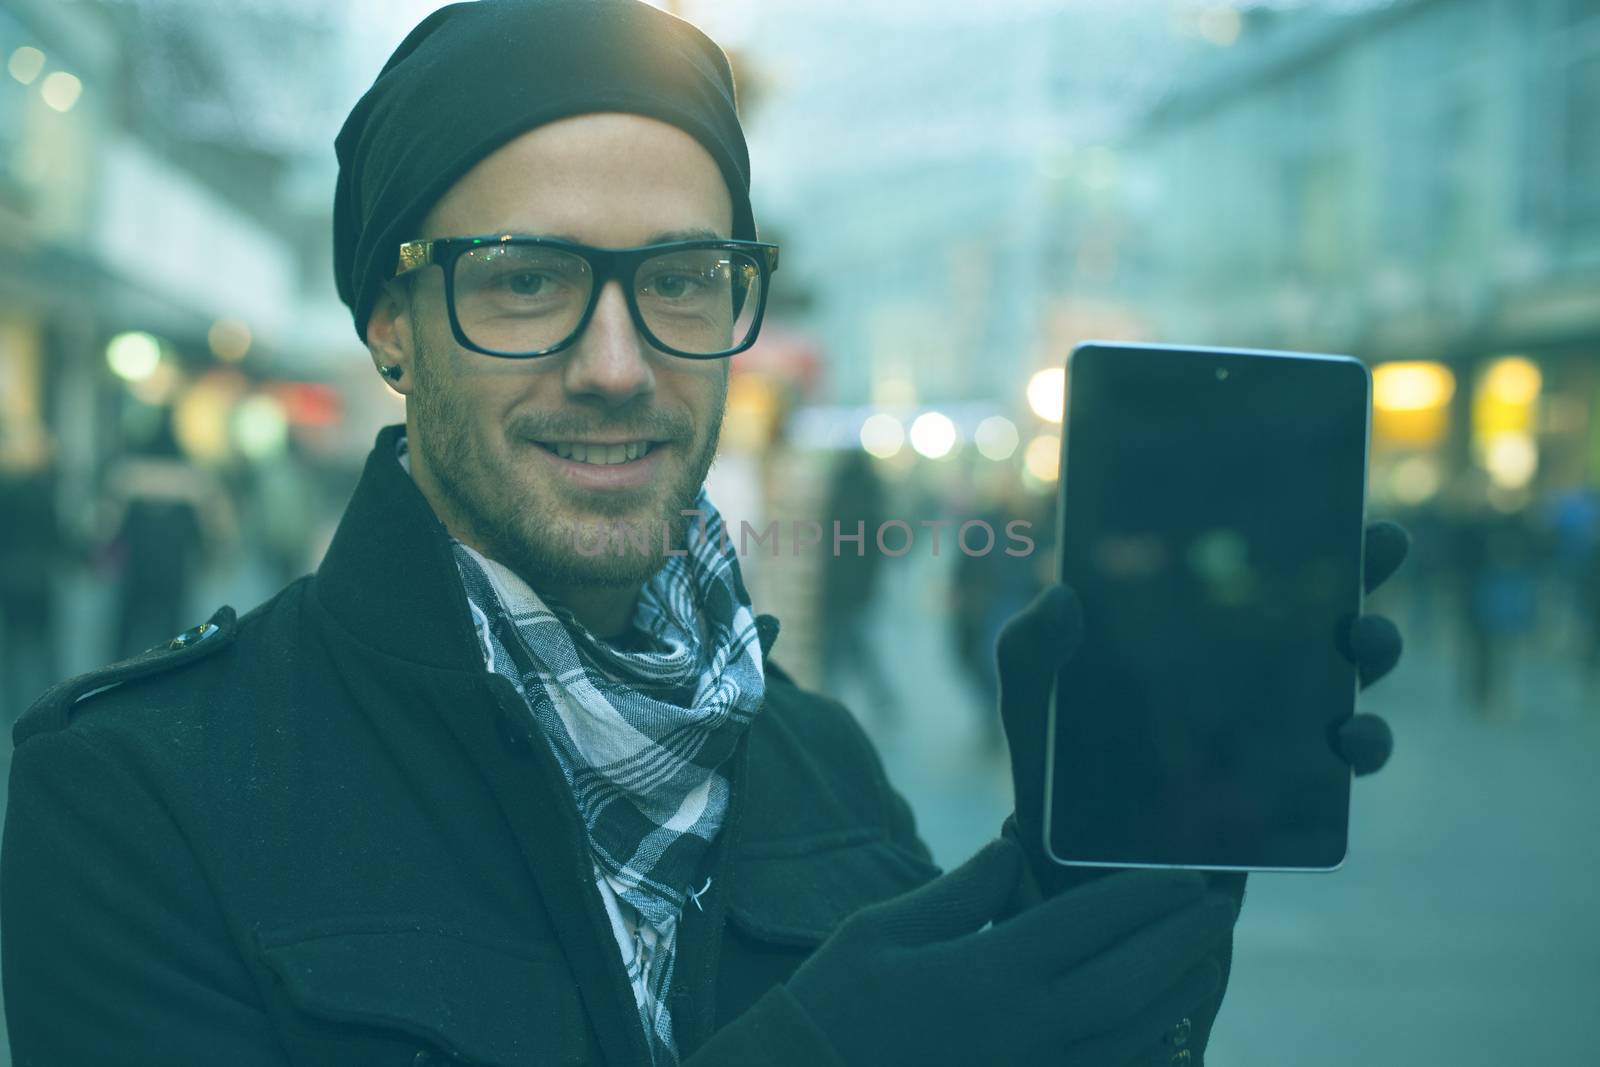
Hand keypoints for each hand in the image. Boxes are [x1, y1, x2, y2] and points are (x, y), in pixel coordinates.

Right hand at [785, 837, 1238, 1066]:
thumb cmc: (839, 999)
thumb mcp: (886, 928)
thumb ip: (963, 891)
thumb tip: (1016, 851)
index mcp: (985, 977)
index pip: (1088, 928)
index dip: (1145, 897)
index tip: (1187, 872)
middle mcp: (1022, 1032)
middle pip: (1130, 985)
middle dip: (1184, 942)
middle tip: (1222, 905)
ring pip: (1132, 1039)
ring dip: (1180, 995)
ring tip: (1208, 957)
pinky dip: (1146, 1051)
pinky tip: (1165, 1027)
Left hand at [998, 519, 1412, 884]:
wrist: (1079, 881)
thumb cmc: (1054, 783)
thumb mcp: (1030, 713)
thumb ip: (1029, 655)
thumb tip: (1060, 595)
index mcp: (1183, 634)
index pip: (1245, 564)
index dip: (1291, 524)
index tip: (1324, 486)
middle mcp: (1238, 670)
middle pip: (1316, 605)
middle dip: (1363, 569)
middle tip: (1381, 543)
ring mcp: (1271, 726)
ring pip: (1350, 673)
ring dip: (1376, 647)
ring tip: (1365, 640)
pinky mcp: (1289, 788)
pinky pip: (1346, 759)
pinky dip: (1364, 742)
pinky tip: (1348, 736)